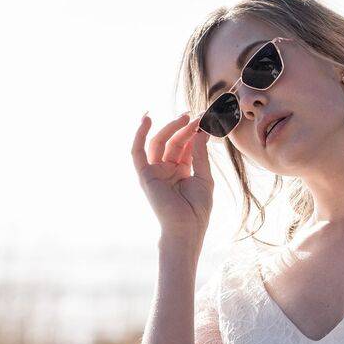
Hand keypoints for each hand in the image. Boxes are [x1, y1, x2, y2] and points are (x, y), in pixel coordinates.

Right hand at [132, 111, 213, 241]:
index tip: (206, 118)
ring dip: (171, 128)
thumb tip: (201, 132)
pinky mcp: (145, 175)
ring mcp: (155, 171)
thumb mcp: (204, 177)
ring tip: (185, 116)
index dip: (195, 132)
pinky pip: (137, 152)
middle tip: (197, 115)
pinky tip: (146, 119)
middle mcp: (166, 169)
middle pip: (174, 141)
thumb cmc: (197, 209)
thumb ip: (200, 154)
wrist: (187, 228)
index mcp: (181, 170)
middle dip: (185, 127)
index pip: (186, 145)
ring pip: (159, 143)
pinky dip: (139, 135)